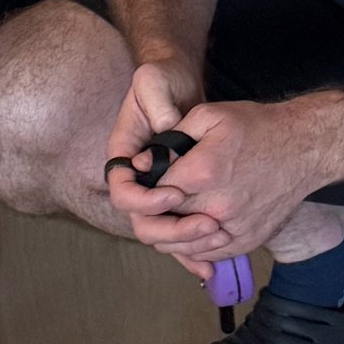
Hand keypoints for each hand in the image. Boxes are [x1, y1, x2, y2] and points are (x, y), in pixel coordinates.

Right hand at [104, 53, 209, 266]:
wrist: (177, 81)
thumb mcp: (154, 80)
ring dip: (186, 245)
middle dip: (172, 229)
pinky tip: (213, 264)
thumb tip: (165, 131)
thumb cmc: (162, 78)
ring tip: (219, 240)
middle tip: (207, 223)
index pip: (123, 190)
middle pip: (142, 220)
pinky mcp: (176, 194)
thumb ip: (156, 103)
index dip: (146, 199)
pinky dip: (194, 249)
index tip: (175, 194)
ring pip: (161, 231)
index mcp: (125, 153)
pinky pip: (178, 230)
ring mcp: (156, 188)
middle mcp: (138, 176)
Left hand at [133, 92, 343, 274]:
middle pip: (162, 224)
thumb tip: (139, 165)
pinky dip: (192, 245)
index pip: (151, 194)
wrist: (304, 149)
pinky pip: (206, 255)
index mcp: (203, 172)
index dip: (144, 188)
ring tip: (171, 212)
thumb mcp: (209, 115)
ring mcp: (233, 229)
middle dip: (152, 212)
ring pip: (181, 247)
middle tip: (155, 198)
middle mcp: (217, 207)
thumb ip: (171, 139)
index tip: (147, 179)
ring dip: (168, 233)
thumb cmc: (256, 127)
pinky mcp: (246, 241)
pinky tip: (191, 227)